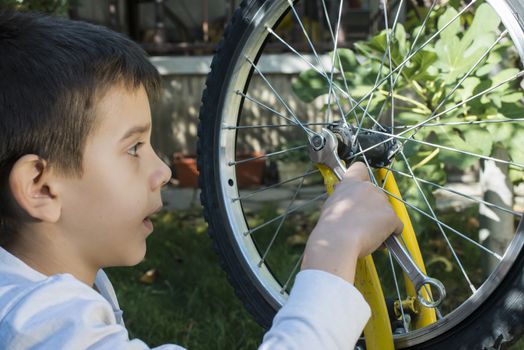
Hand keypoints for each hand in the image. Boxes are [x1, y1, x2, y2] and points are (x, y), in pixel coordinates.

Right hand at [301, 162, 402, 283]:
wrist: (337, 240)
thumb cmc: (331, 227)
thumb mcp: (331, 206)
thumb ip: (342, 199)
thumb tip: (345, 202)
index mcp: (351, 183)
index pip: (359, 168)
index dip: (361, 178)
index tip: (359, 190)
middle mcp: (368, 188)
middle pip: (377, 195)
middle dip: (373, 208)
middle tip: (362, 224)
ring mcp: (382, 201)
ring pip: (387, 212)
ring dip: (381, 223)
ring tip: (367, 236)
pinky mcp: (392, 216)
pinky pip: (397, 226)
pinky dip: (391, 234)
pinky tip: (379, 241)